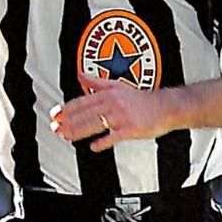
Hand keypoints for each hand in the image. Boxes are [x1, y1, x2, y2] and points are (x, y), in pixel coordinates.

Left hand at [49, 73, 177, 151]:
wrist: (165, 107)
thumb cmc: (142, 98)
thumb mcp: (118, 85)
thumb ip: (97, 82)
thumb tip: (80, 75)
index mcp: (109, 93)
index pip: (82, 101)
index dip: (67, 108)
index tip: (55, 114)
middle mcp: (113, 103)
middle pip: (85, 114)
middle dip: (68, 122)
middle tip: (55, 128)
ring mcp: (122, 117)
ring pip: (95, 124)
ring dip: (78, 132)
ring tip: (66, 137)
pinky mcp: (130, 129)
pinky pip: (113, 137)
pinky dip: (102, 142)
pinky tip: (93, 146)